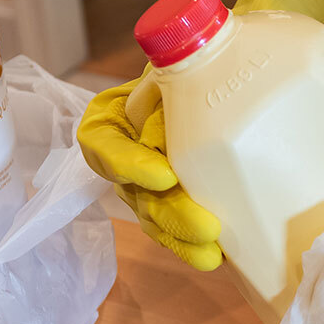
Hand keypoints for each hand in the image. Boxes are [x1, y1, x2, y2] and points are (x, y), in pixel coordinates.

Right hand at [77, 70, 221, 269]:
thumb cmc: (185, 71)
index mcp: (110, 122)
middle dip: (171, 213)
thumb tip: (190, 92)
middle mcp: (121, 161)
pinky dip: (192, 246)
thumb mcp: (176, 67)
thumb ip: (176, 76)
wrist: (202, 89)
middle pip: (136, 193)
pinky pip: (172, 232)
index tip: (165, 176)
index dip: (130, 164)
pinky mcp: (165, 208)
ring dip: (182, 239)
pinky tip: (219, 256)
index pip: (105, 146)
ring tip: (212, 254)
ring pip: (155, 219)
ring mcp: (140, 190)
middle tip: (206, 227)